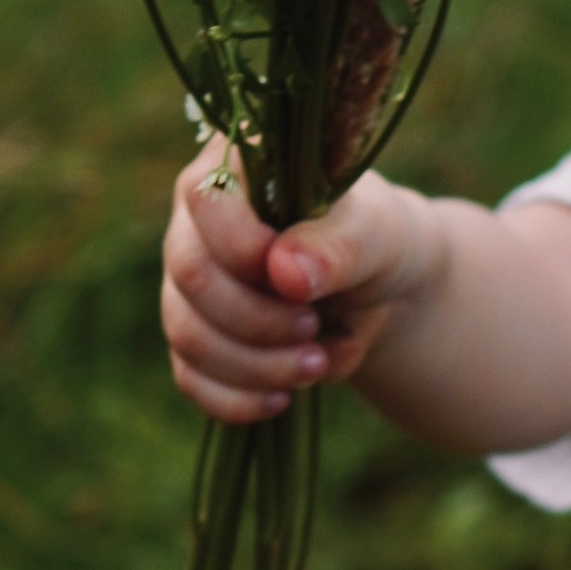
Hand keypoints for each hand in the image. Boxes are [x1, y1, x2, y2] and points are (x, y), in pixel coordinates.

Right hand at [159, 141, 436, 424]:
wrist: (382, 292)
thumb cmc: (376, 241)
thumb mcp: (378, 235)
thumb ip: (337, 246)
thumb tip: (285, 271)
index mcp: (236, 169)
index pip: (205, 198)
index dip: (241, 246)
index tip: (295, 282)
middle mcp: (196, 223)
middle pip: (191, 275)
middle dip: (255, 318)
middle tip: (313, 330)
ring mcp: (188, 284)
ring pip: (188, 333)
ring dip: (253, 364)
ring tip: (315, 365)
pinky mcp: (195, 337)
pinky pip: (191, 377)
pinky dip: (235, 398)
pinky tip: (279, 400)